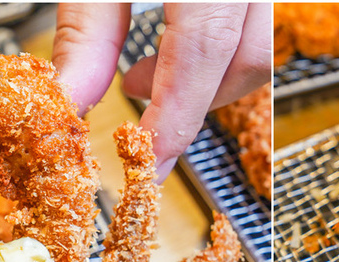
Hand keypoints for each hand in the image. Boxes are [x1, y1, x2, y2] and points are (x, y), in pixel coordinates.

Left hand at [52, 3, 270, 178]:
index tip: (149, 160)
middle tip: (143, 112)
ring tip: (152, 75)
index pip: (205, 51)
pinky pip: (263, 24)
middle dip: (199, 102)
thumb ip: (87, 29)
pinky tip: (181, 41)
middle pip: (252, 57)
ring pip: (266, 45)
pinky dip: (226, 47)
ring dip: (213, 76)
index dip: (177, 115)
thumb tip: (72, 98)